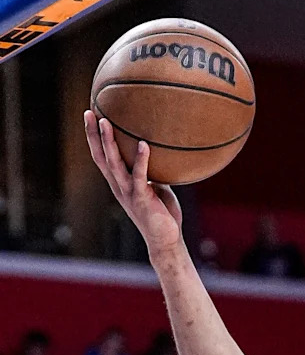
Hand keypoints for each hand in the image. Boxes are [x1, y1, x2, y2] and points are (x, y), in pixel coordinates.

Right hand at [84, 111, 182, 258]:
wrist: (166, 241)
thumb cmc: (162, 214)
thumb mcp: (156, 188)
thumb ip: (152, 172)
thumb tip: (158, 153)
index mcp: (120, 183)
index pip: (102, 157)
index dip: (94, 138)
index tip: (90, 117)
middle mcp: (119, 187)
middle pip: (101, 157)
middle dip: (93, 135)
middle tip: (89, 113)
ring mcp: (129, 193)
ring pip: (114, 164)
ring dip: (108, 143)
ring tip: (105, 122)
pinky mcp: (142, 200)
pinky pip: (140, 177)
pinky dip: (141, 160)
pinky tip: (144, 144)